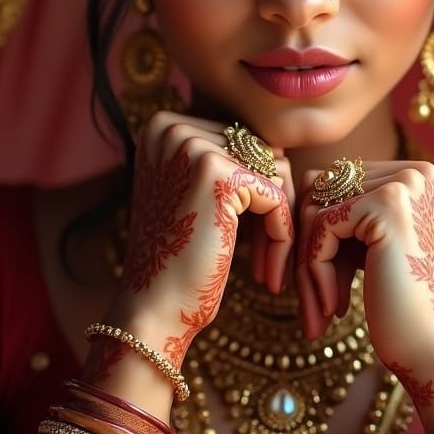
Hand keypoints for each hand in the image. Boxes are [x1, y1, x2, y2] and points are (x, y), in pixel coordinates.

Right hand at [96, 112, 294, 375]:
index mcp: (163, 126)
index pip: (242, 141)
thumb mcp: (193, 193)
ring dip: (278, 221)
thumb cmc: (178, 256)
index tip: (249, 236)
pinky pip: (276, 197)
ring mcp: (193, 148)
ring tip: (268, 263)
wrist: (152, 307)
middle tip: (265, 255)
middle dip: (270, 205)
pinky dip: (281, 235)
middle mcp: (173, 129)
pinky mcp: (218, 175)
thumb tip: (279, 148)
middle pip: (261, 152)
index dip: (255, 189)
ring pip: (275, 172)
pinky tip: (268, 271)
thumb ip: (226, 161)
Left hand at [296, 161, 433, 426]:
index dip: (323, 233)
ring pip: (317, 207)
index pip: (339, 181)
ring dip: (308, 261)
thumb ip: (347, 208)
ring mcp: (406, 184)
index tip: (323, 280)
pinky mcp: (388, 205)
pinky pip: (321, 226)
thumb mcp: (373, 244)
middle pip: (324, 190)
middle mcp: (417, 172)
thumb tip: (305, 176)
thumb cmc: (401, 303)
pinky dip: (316, 269)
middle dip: (311, 246)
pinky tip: (332, 307)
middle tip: (314, 297)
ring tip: (319, 307)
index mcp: (419, 176)